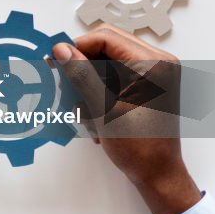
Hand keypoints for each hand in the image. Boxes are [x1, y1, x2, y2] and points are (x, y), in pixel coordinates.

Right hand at [53, 26, 201, 213]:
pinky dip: (98, 91)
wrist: (158, 175)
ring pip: (107, 63)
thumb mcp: (104, 109)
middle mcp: (157, 63)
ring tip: (82, 109)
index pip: (107, 38)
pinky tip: (93, 115)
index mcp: (154, 64)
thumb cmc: (139, 147)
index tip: (56, 61)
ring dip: (88, 81)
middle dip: (82, 65)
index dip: (77, 47)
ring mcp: (153, 75)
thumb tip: (61, 50)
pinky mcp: (146, 86)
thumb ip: (82, 74)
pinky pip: (114, 77)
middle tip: (62, 83)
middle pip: (107, 47)